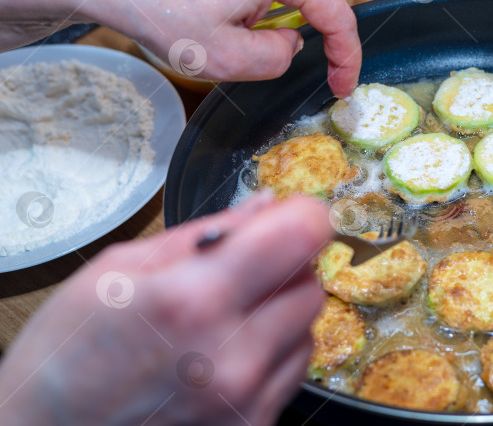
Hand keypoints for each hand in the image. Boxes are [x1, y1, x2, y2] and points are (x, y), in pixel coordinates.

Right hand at [0, 194, 331, 425]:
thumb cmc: (69, 353)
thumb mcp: (121, 268)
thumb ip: (206, 233)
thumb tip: (267, 206)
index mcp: (194, 299)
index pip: (302, 237)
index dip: (301, 217)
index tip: (290, 216)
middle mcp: (233, 356)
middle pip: (310, 284)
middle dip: (286, 266)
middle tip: (243, 270)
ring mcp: (246, 400)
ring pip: (307, 327)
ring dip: (280, 310)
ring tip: (224, 318)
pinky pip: (293, 370)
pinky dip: (273, 351)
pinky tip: (226, 352)